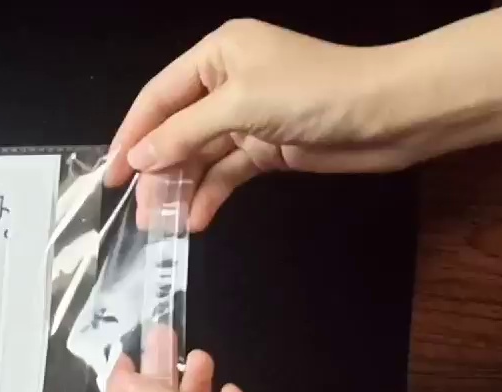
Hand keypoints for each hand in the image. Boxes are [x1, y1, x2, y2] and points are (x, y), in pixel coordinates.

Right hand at [105, 19, 432, 230]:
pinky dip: (210, 195)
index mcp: (217, 55)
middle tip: (138, 212)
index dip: (131, 135)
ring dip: (181, 189)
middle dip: (156, 171)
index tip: (111, 175)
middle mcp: (227, 83)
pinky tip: (196, 220)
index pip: (158, 98)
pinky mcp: (267, 147)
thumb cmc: (316, 93)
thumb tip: (138, 158)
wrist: (391, 113)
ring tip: (162, 225)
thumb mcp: (240, 106)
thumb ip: (184, 134)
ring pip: (199, 156)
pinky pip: (226, 173)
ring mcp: (247, 117)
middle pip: (175, 130)